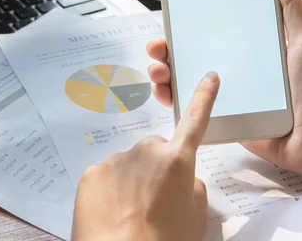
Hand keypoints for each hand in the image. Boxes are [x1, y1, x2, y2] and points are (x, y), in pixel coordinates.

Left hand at [71, 72, 220, 240]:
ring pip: (130, 165)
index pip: (195, 121)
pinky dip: (111, 190)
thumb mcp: (195, 216)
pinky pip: (107, 176)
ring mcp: (116, 159)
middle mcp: (146, 151)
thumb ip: (192, 186)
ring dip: (133, 181)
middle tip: (156, 201)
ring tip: (133, 212)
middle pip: (156, 151)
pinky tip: (113, 212)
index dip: (204, 97)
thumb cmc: (166, 240)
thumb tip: (181, 178)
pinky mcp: (92, 172)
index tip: (209, 76)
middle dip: (158, 168)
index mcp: (177, 160)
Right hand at [147, 0, 301, 182]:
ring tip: (156, 71)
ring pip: (188, 83)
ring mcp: (229, 99)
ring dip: (166, 75)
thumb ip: (293, 7)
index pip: (213, 34)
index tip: (171, 15)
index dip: (189, 26)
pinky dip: (175, 103)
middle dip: (168, 50)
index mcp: (252, 52)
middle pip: (193, 57)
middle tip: (156, 46)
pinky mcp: (227, 123)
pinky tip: (163, 95)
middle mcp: (237, 72)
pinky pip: (195, 112)